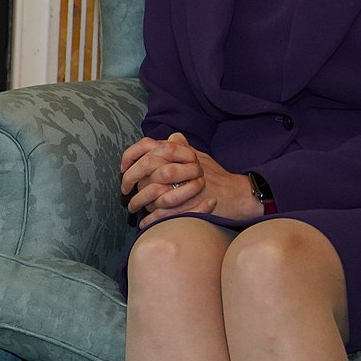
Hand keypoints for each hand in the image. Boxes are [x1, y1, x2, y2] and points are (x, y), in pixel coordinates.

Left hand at [119, 132, 258, 225]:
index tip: (123, 168)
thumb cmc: (216, 176)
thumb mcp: (200, 157)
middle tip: (124, 191)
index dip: (130, 156)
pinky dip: (151, 220)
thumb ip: (182, 148)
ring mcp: (184, 183)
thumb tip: (171, 137)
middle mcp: (180, 163)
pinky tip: (143, 224)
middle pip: (146, 166)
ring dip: (138, 202)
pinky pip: (163, 212)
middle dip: (130, 180)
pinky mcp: (188, 204)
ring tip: (133, 209)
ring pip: (152, 190)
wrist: (237, 194)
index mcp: (179, 151)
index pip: (147, 146)